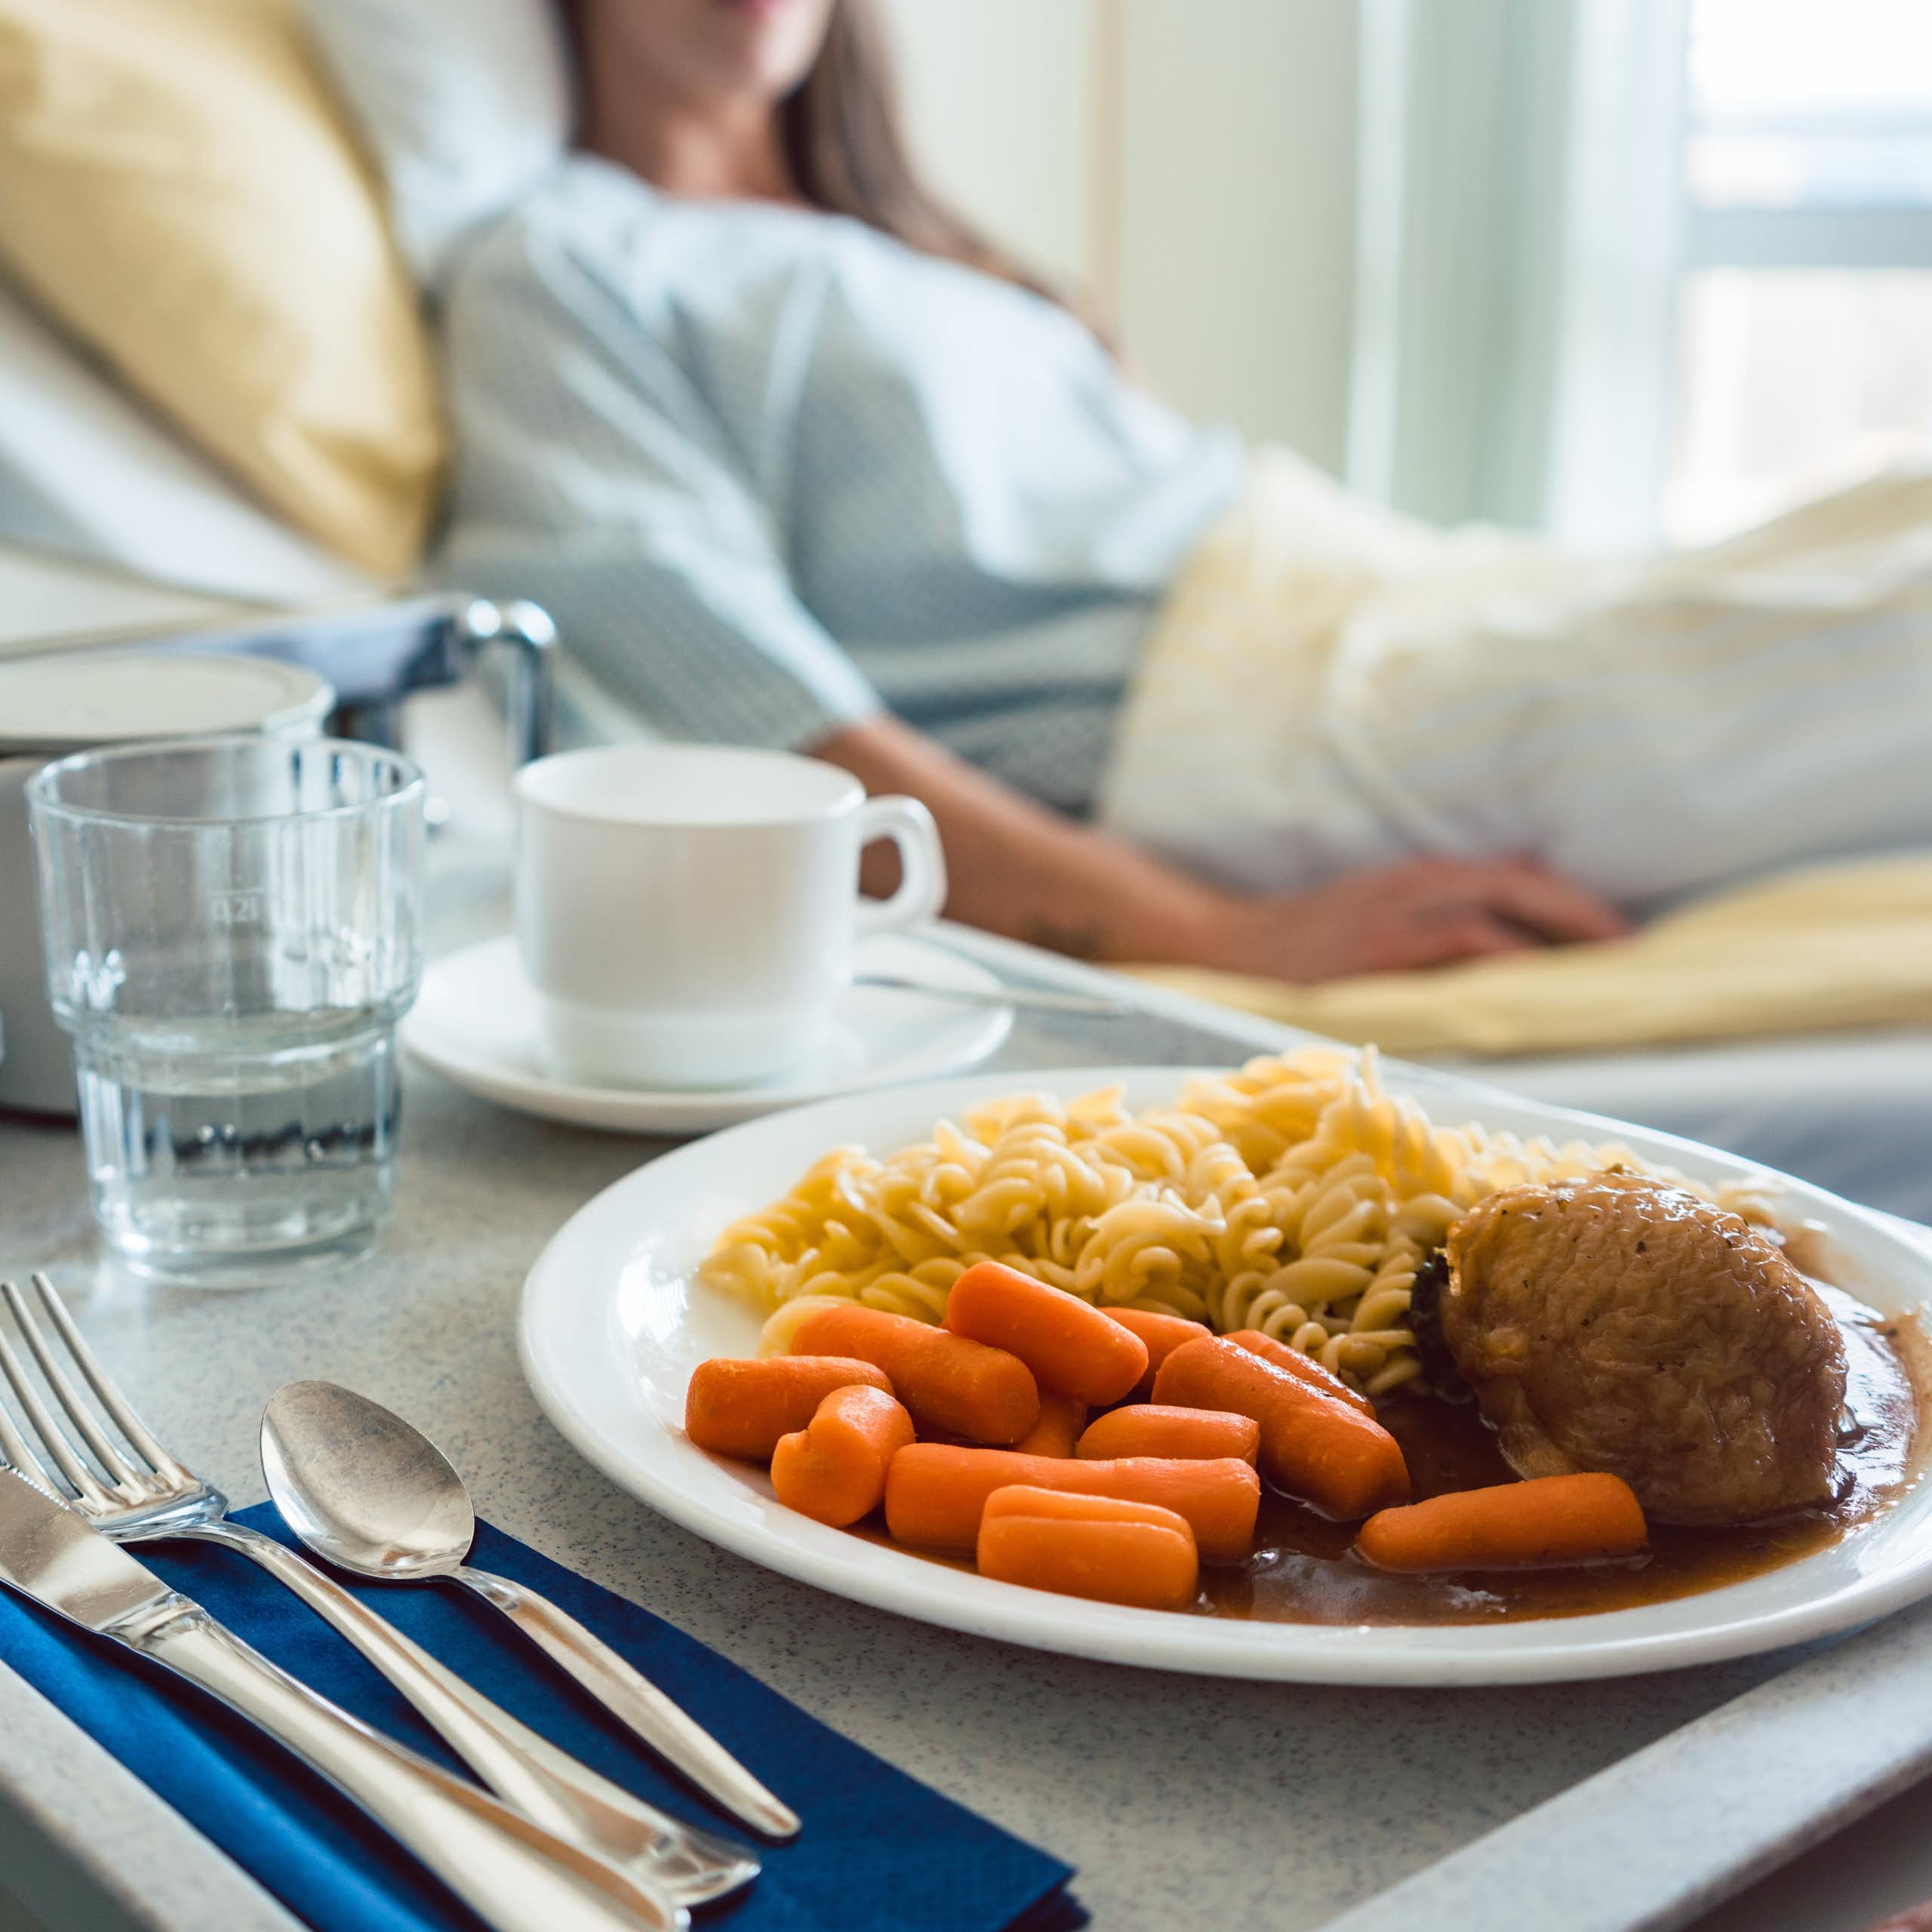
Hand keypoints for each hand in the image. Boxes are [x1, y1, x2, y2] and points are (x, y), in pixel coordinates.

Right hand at [1199, 856, 1630, 982]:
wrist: (1230, 946)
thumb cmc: (1306, 939)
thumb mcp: (1380, 908)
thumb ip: (1440, 908)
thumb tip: (1510, 900)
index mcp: (1420, 877)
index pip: (1514, 875)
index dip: (1570, 899)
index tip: (1616, 931)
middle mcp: (1417, 885)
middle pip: (1519, 882)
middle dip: (1580, 911)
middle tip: (1630, 945)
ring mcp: (1399, 914)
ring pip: (1497, 904)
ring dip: (1555, 928)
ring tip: (1600, 960)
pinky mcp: (1382, 948)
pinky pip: (1457, 942)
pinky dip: (1503, 952)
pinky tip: (1535, 973)